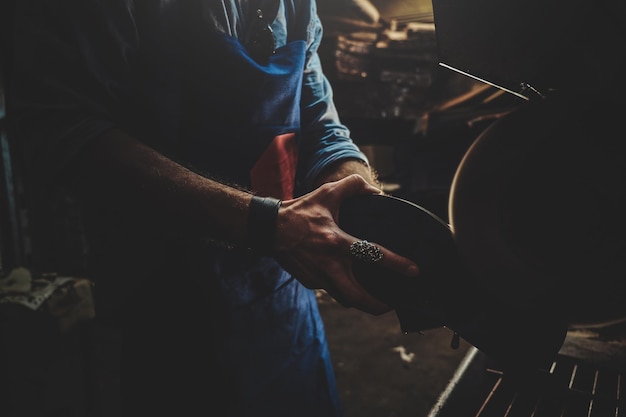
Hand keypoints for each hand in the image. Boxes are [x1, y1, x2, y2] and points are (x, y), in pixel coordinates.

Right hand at [274, 174, 419, 314]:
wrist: (269, 228)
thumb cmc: (299, 211)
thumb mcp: (326, 193)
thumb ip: (352, 187)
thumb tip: (375, 191)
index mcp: (336, 242)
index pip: (372, 254)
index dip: (396, 264)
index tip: (414, 271)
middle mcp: (328, 264)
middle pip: (356, 297)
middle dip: (376, 306)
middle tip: (391, 305)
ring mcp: (317, 276)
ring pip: (343, 298)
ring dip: (360, 301)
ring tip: (374, 299)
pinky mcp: (309, 281)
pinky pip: (330, 290)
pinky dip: (342, 289)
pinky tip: (349, 282)